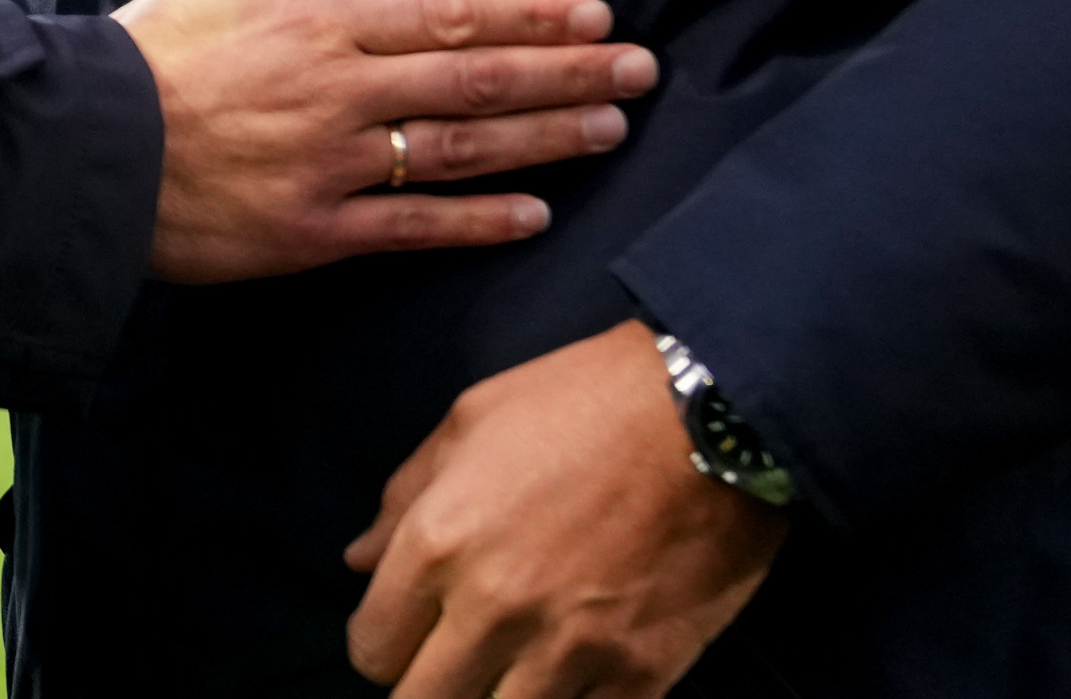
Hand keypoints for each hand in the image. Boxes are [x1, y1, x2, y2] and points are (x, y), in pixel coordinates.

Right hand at [116, 0, 656, 283]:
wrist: (89, 149)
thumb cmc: (151, 53)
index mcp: (325, 23)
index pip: (452, 16)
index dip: (531, 17)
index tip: (595, 15)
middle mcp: (344, 92)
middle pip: (477, 81)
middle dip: (567, 73)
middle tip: (641, 70)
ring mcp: (335, 166)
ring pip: (462, 151)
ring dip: (546, 139)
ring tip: (610, 128)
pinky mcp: (316, 231)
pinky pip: (414, 226)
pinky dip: (479, 221)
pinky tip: (535, 213)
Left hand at [342, 321, 785, 696]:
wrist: (712, 413)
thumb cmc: (583, 401)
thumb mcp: (472, 421)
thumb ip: (404, 497)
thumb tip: (358, 558)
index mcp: (439, 543)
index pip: (371, 651)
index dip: (384, 644)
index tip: (409, 630)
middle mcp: (495, 610)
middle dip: (428, 685)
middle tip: (453, 659)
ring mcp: (571, 653)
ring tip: (510, 668)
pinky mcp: (640, 677)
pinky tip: (573, 675)